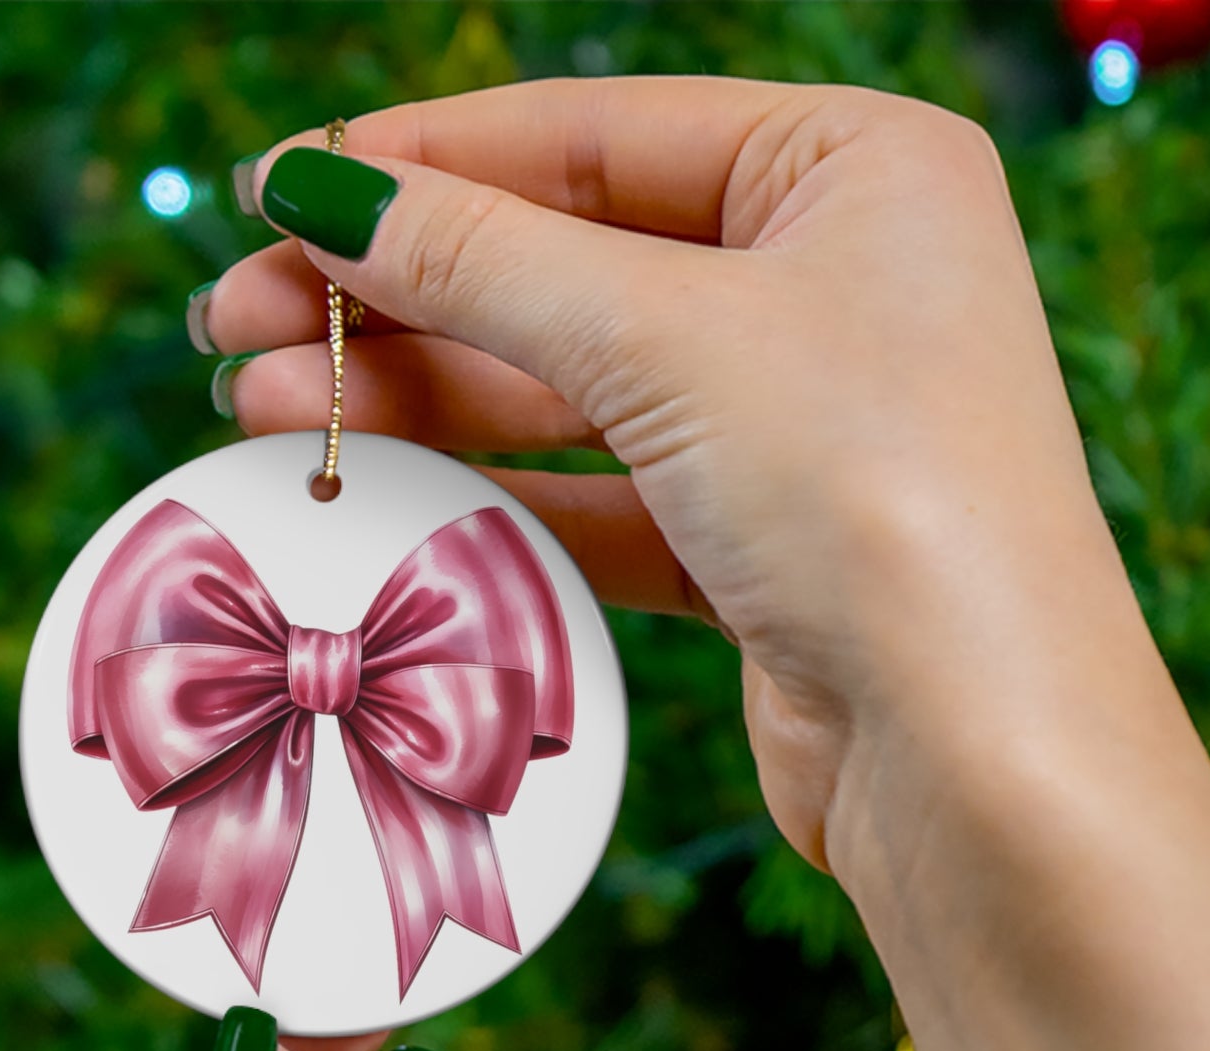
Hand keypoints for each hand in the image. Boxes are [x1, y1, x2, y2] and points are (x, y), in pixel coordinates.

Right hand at [200, 76, 1120, 881]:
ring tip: (261, 410)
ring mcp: (803, 424)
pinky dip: (494, 496)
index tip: (274, 190)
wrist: (977, 756)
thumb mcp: (666, 338)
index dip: (424, 162)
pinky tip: (376, 490)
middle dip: (398, 294)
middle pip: (571, 263)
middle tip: (233, 324)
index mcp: (856, 169)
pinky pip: (604, 499)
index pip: (596, 135)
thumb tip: (319, 188)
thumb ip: (483, 260)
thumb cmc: (874, 496)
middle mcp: (838, 284)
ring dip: (421, 398)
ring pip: (575, 389)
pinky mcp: (767, 551)